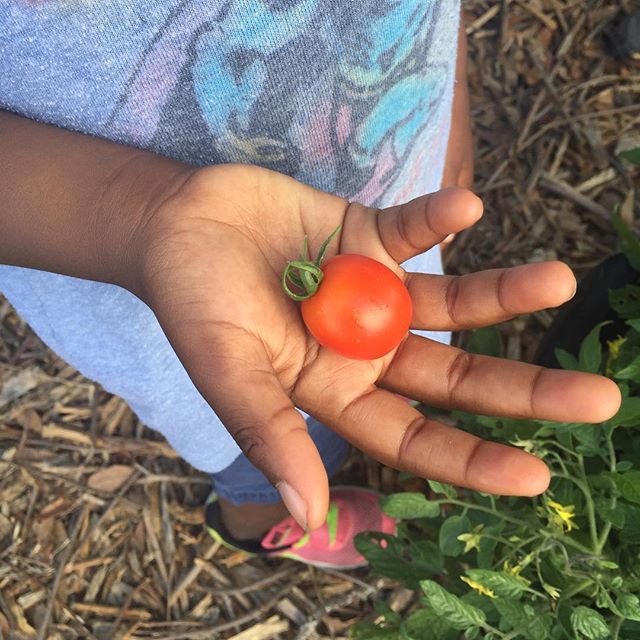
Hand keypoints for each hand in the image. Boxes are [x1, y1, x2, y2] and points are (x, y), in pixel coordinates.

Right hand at [137, 163, 620, 530]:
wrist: (176, 226)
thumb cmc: (191, 303)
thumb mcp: (228, 371)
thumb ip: (270, 432)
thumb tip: (307, 514)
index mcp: (333, 390)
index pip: (412, 436)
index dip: (470, 459)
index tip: (536, 477)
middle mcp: (365, 346)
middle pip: (454, 376)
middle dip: (523, 389)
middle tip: (600, 399)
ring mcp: (372, 290)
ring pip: (452, 302)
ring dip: (504, 294)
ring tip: (558, 281)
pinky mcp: (367, 234)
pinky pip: (414, 229)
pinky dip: (438, 219)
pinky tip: (467, 207)